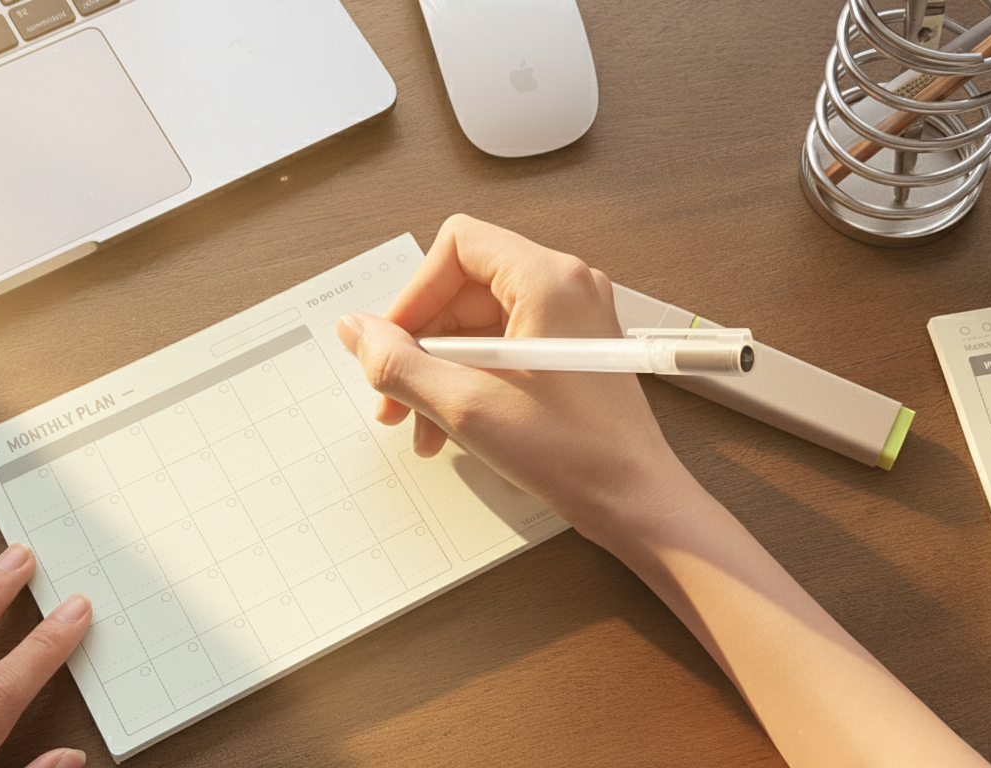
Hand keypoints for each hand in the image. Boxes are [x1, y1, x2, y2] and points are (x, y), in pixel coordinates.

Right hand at [336, 214, 698, 542]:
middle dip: (420, 344)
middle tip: (394, 395)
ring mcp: (568, 317)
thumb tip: (356, 331)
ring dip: (438, 371)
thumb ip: (399, 363)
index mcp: (547, 280)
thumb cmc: (577, 453)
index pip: (457, 246)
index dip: (415, 293)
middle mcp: (563, 286)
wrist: (633, 499)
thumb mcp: (465, 406)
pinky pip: (500, 347)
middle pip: (461, 288)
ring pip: (476, 324)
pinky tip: (449, 426)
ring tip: (420, 423)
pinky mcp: (567, 349)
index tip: (393, 342)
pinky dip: (468, 380)